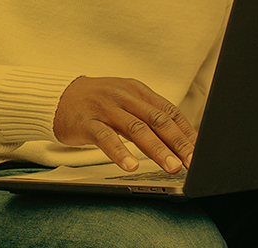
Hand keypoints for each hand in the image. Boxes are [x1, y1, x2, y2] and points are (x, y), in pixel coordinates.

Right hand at [52, 76, 195, 173]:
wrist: (57, 96)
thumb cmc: (96, 102)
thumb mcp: (125, 101)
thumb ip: (147, 115)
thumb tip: (178, 139)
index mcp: (137, 90)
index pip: (168, 111)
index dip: (186, 132)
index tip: (199, 150)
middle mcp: (124, 97)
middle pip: (157, 120)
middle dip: (178, 142)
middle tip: (191, 161)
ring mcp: (105, 108)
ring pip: (136, 129)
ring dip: (157, 149)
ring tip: (171, 166)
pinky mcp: (87, 122)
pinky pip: (106, 138)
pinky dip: (120, 152)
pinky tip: (131, 166)